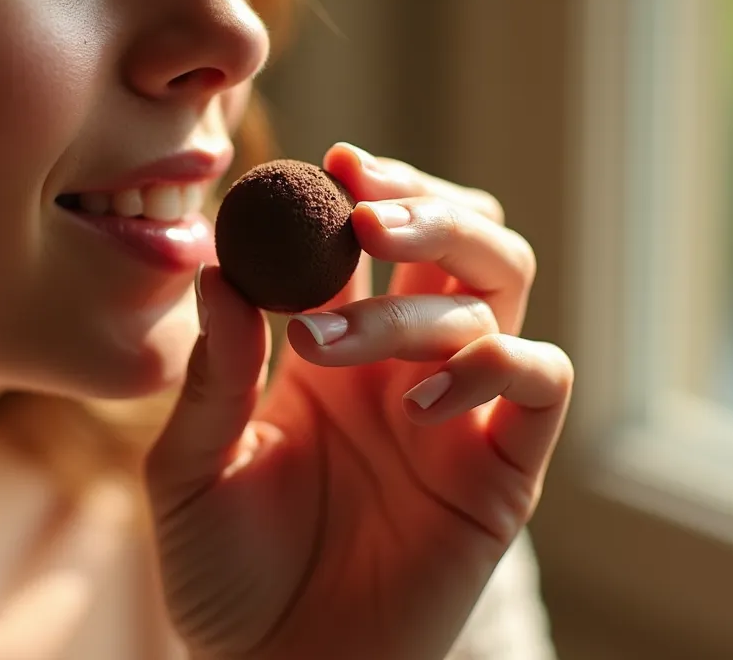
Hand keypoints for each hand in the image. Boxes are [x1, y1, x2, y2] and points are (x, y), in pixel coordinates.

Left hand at [144, 143, 572, 659]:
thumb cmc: (222, 571)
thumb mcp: (190, 469)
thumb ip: (211, 377)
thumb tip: (219, 273)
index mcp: (330, 349)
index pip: (369, 240)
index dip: (362, 191)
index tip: (332, 161)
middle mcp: (402, 367)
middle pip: (458, 241)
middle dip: (424, 209)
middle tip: (366, 214)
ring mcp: (457, 413)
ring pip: (498, 292)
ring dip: (431, 290)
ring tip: (335, 342)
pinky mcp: (500, 472)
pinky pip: (541, 382)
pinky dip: (501, 361)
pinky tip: (420, 397)